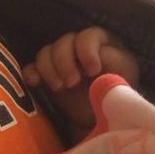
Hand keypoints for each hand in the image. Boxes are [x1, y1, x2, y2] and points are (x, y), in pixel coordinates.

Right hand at [23, 27, 140, 142]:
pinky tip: (35, 84)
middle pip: (64, 42)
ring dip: (49, 68)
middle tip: (72, 82)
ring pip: (46, 52)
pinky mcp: (48, 77)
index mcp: (101, 44)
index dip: (87, 51)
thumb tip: (98, 57)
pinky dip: (31, 73)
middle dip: (65, 61)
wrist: (105, 117)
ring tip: (60, 88)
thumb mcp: (123, 77)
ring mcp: (61, 62)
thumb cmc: (118, 93)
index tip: (92, 71)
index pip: (88, 36)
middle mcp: (79, 48)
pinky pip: (32, 67)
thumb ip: (113, 63)